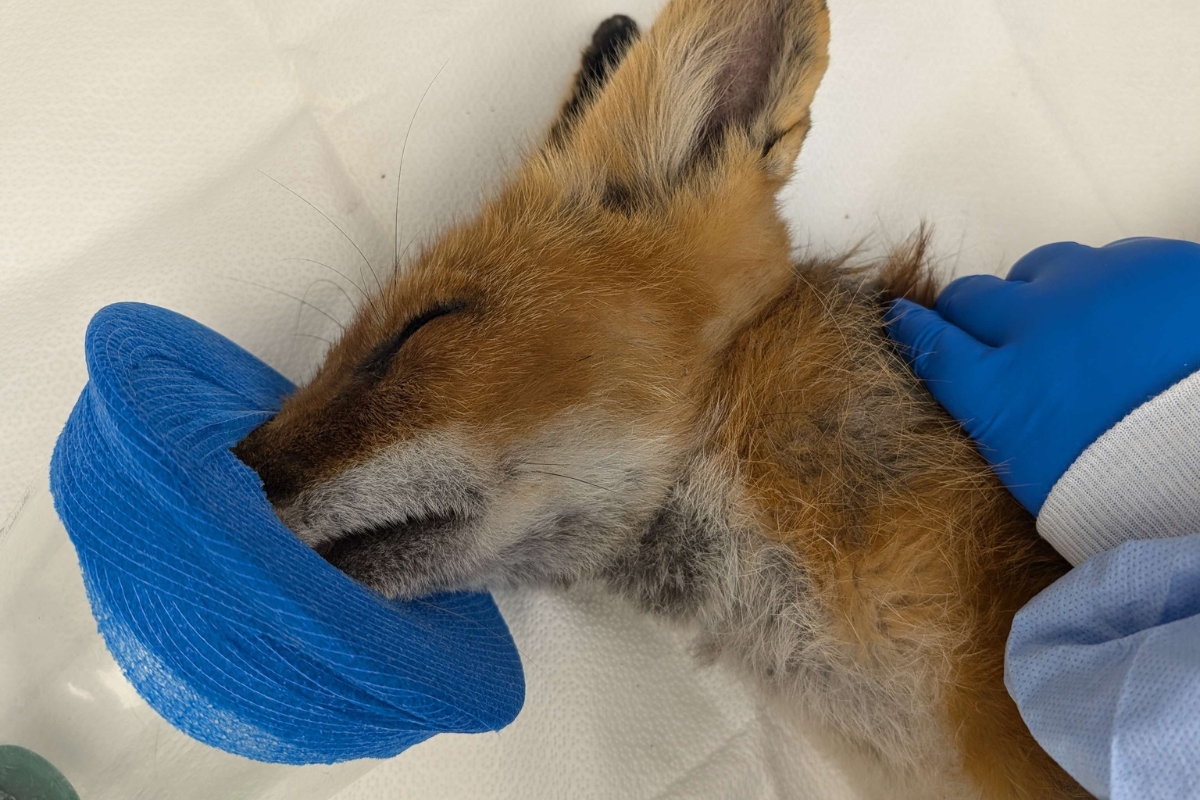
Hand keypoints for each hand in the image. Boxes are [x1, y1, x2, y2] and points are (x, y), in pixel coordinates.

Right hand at [885, 237, 1199, 514]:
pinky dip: (1108, 285)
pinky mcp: (1154, 266)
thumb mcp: (1043, 484)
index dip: (909, 329)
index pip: (931, 346)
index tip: (899, 318)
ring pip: (1039, 268)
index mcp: (1000, 393)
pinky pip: (1113, 259)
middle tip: (980, 325)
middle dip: (967, 310)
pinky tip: (1129, 314)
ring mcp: (1093, 287)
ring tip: (1062, 316)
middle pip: (972, 298)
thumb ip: (1007, 433)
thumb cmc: (1137, 494)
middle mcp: (1031, 328)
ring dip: (1038, 291)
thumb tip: (998, 417)